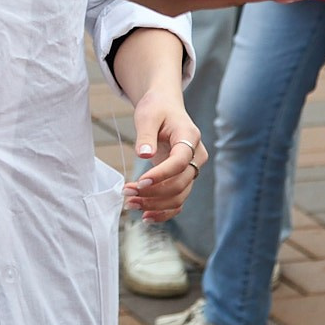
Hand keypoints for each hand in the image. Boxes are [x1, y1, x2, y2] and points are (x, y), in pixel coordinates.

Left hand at [123, 97, 204, 222]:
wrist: (165, 107)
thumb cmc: (156, 108)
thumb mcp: (147, 115)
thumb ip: (146, 135)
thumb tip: (143, 155)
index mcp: (190, 138)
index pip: (179, 162)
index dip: (161, 175)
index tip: (140, 182)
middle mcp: (196, 157)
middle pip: (181, 183)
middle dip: (154, 193)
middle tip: (127, 194)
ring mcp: (192, 169)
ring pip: (180, 196)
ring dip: (155, 205)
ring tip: (130, 204)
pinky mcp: (183, 178)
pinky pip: (178, 200)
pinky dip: (164, 212)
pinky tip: (146, 217)